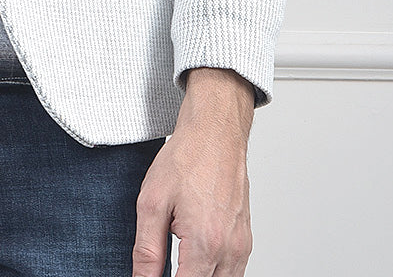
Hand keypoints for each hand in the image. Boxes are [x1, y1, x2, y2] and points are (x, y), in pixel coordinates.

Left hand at [132, 67, 253, 276]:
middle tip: (165, 263)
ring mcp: (241, 247)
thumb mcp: (152, 202)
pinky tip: (195, 260)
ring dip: (199, 276)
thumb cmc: (187, 158)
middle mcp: (229, 251)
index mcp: (205, 244)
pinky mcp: (246, 240)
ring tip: (178, 262)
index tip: (152, 276)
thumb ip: (147, 250)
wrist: (215, 131)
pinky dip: (214, 273)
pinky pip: (233, 273)